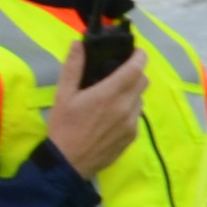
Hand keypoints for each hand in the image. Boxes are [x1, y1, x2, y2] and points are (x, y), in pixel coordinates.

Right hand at [46, 45, 148, 176]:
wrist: (68, 162)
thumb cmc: (64, 126)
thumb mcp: (63, 94)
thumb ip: (73, 67)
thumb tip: (78, 44)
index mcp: (110, 94)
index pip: (136, 68)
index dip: (140, 56)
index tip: (136, 51)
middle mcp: (126, 107)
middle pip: (143, 81)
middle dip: (136, 72)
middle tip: (121, 71)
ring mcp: (131, 123)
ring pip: (140, 99)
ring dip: (132, 92)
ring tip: (114, 94)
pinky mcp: (132, 137)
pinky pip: (136, 115)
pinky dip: (130, 109)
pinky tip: (113, 113)